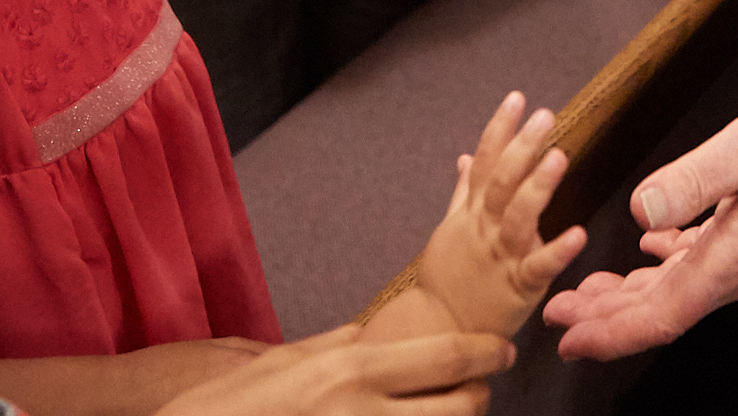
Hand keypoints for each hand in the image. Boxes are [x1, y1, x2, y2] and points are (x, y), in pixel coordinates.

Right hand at [155, 326, 510, 415]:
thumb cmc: (235, 403)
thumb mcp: (290, 358)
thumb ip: (343, 346)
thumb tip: (382, 331)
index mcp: (352, 371)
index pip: (446, 357)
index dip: (485, 352)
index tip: (502, 350)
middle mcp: (366, 414)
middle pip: (461, 408)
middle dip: (478, 397)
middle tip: (476, 388)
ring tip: (445, 411)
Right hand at [414, 92, 589, 334]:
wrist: (440, 331)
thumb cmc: (448, 279)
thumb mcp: (451, 230)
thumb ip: (463, 192)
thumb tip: (464, 157)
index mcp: (472, 213)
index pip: (485, 162)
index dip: (499, 129)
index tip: (516, 98)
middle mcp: (485, 229)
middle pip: (500, 182)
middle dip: (521, 147)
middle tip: (544, 116)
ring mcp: (501, 257)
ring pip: (517, 218)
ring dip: (537, 187)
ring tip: (557, 158)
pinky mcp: (518, 288)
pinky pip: (539, 268)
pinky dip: (557, 251)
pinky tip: (578, 234)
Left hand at [542, 73, 737, 360]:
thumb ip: (694, 180)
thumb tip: (641, 213)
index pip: (665, 314)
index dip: (613, 332)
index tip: (570, 339)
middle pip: (667, 311)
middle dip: (609, 319)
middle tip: (558, 315)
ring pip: (683, 292)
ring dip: (634, 296)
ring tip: (590, 292)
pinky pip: (706, 267)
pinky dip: (669, 269)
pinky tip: (652, 254)